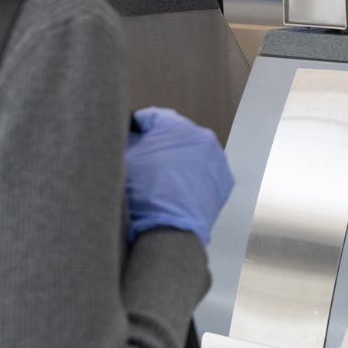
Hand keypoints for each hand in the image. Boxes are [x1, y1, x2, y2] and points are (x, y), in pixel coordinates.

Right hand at [124, 107, 233, 244]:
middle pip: (174, 134)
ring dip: (176, 161)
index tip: (126, 139)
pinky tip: (176, 191)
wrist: (169, 231)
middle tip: (141, 162)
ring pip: (190, 154)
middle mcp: (204, 138)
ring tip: (159, 180)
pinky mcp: (223, 181)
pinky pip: (203, 172)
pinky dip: (191, 178)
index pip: (152, 116)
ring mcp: (217, 160)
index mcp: (179, 126)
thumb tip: (130, 136)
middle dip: (157, 144)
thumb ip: (126, 140)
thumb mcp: (124, 159)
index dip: (134, 128)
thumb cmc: (144, 194)